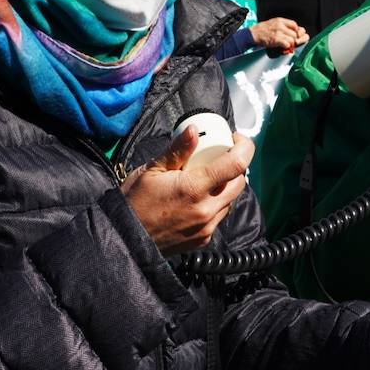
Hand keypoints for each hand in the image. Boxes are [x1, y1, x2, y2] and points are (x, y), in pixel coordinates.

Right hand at [121, 129, 252, 255]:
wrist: (125, 239)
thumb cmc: (134, 201)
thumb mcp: (152, 169)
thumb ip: (177, 150)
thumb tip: (195, 129)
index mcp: (194, 188)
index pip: (236, 165)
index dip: (244, 147)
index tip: (235, 139)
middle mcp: (206, 210)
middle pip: (239, 183)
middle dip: (235, 166)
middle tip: (219, 156)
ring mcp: (206, 228)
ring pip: (231, 201)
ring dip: (226, 186)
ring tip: (207, 177)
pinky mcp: (203, 240)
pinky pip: (219, 217)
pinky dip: (216, 204)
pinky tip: (199, 198)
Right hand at [249, 18, 307, 51]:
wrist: (252, 34)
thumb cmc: (262, 30)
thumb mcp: (273, 23)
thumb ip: (283, 26)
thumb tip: (293, 32)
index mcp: (280, 20)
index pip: (294, 25)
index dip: (296, 31)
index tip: (294, 35)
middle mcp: (280, 25)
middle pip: (295, 33)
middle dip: (294, 39)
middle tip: (291, 43)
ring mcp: (278, 32)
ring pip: (292, 39)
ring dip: (290, 44)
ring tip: (286, 45)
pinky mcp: (276, 40)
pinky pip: (287, 44)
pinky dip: (286, 47)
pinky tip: (283, 47)